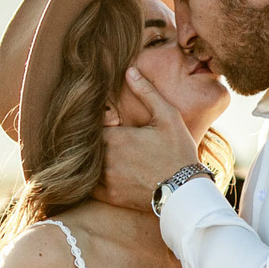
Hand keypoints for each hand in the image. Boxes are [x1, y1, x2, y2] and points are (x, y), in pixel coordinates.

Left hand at [98, 68, 201, 211]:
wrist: (185, 190)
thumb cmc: (178, 151)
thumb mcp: (167, 117)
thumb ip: (147, 92)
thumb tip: (129, 70)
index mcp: (115, 138)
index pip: (89, 126)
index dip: (92, 122)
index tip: (101, 121)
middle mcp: (105, 160)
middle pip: (84, 146)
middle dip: (88, 140)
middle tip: (94, 136)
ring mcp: (106, 180)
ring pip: (83, 167)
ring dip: (86, 160)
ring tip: (92, 154)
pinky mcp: (110, 197)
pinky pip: (88, 187)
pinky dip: (88, 180)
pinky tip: (96, 173)